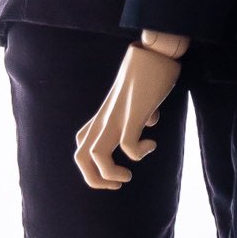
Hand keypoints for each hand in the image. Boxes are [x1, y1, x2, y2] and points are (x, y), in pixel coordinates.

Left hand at [74, 43, 183, 189]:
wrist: (155, 52)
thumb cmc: (150, 72)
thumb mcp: (140, 98)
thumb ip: (139, 111)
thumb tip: (149, 121)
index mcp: (104, 114)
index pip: (82, 143)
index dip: (92, 166)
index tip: (117, 172)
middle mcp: (105, 118)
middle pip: (80, 157)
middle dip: (94, 180)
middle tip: (117, 185)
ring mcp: (116, 117)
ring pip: (96, 156)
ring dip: (110, 175)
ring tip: (127, 176)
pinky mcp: (133, 114)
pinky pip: (128, 146)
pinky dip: (139, 154)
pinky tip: (152, 144)